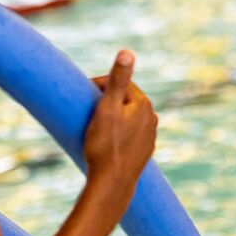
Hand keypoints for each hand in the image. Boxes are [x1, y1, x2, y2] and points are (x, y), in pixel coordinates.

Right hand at [84, 50, 157, 190]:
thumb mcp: (107, 108)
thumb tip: (127, 51)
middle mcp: (152, 118)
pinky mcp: (143, 152)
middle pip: (123, 101)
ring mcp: (149, 137)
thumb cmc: (105, 145)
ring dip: (111, 118)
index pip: (119, 84)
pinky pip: (128, 135)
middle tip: (85, 112)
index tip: (83, 95)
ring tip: (92, 129)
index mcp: (144, 104)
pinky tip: (104, 143)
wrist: (112, 184)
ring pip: (126, 119)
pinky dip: (116, 134)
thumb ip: (118, 79)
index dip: (99, 87)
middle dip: (105, 102)